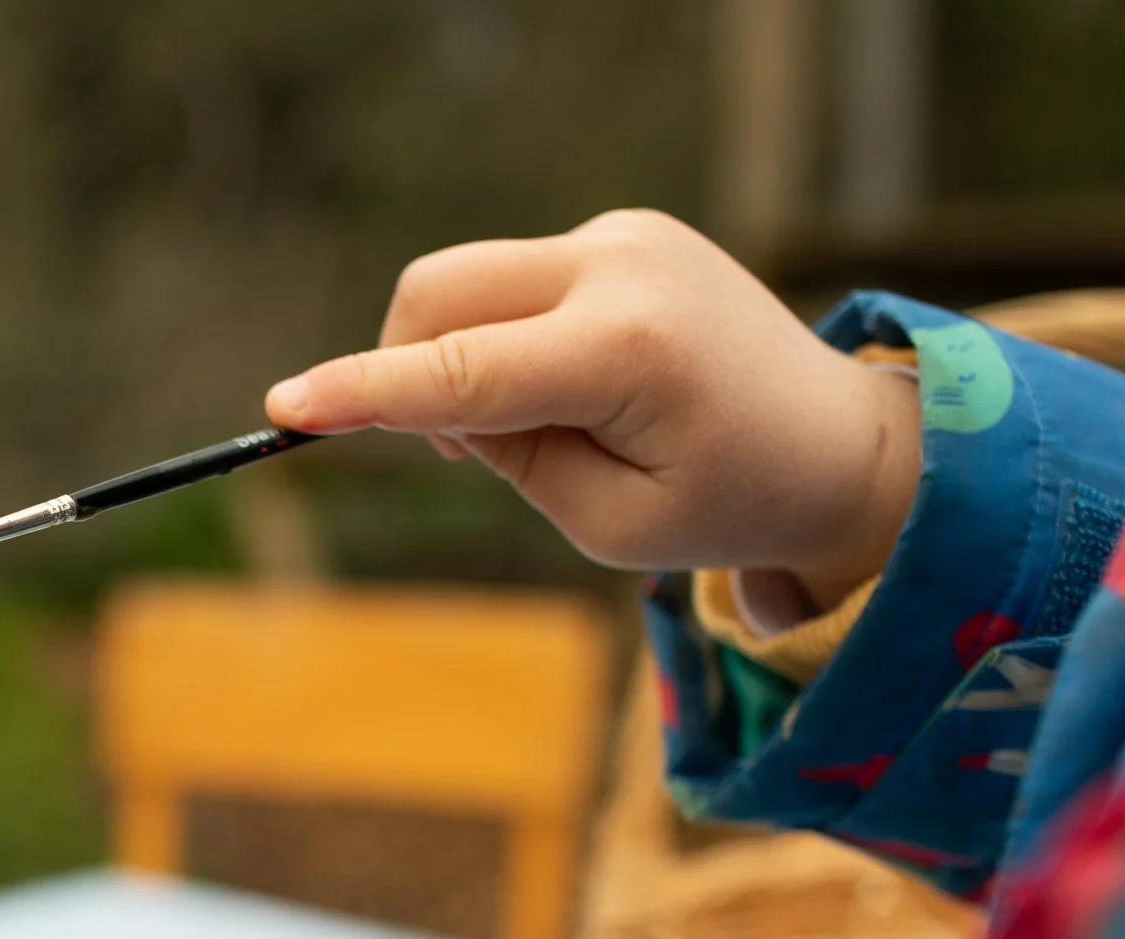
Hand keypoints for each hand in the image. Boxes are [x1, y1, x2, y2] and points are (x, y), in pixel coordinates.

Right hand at [265, 209, 918, 611]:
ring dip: (458, 357)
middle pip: (440, 295)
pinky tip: (573, 385)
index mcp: (627, 352)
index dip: (365, 392)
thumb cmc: (725, 500)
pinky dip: (499, 339)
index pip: (461, 373)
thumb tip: (429, 395)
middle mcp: (622, 266)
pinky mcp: (617, 233)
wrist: (840, 440)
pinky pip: (506, 283)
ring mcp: (622, 235)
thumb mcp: (605, 520)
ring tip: (547, 423)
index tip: (284, 408)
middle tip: (469, 453)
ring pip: (463, 285)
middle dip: (404, 368)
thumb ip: (507, 456)